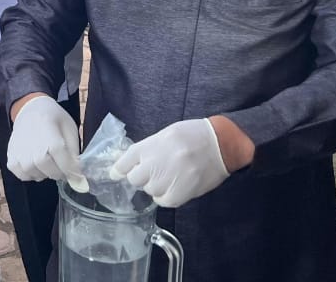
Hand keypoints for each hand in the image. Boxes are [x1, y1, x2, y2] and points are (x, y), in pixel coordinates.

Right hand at [6, 95, 86, 191]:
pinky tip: (36, 166)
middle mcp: (32, 143)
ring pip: (34, 174)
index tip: (77, 174)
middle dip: (58, 173)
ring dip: (45, 174)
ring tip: (49, 165)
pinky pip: (21, 175)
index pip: (62, 159)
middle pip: (47, 168)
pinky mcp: (11, 156)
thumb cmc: (53, 119)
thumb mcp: (70, 128)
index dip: (71, 169)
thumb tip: (77, 172)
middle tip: (63, 169)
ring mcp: (19, 151)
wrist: (31, 109)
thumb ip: (74, 150)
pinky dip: (30, 175)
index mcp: (49, 133)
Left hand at [109, 118, 229, 207]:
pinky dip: (166, 197)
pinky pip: (163, 201)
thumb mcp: (166, 135)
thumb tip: (131, 162)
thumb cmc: (193, 135)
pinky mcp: (180, 193)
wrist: (221, 143)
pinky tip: (175, 187)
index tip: (115, 174)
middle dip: (141, 177)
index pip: (124, 162)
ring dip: (156, 186)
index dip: (118, 170)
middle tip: (155, 172)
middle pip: (134, 179)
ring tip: (171, 176)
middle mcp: (154, 162)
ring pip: (149, 191)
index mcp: (150, 145)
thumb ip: (148, 148)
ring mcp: (167, 179)